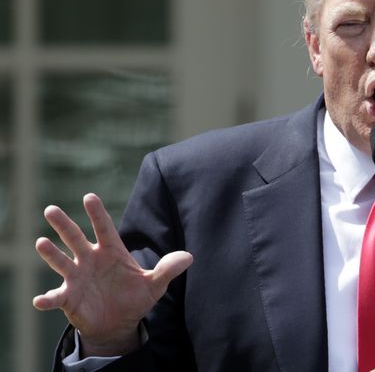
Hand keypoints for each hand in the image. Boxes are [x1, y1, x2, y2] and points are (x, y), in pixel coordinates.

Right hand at [32, 193, 192, 355]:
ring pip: (62, 261)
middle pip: (75, 239)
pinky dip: (47, 298)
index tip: (89, 197)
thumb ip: (168, 269)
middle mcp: (90, 260)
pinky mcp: (69, 298)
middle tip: (50, 209)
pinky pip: (56, 297)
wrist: (118, 323)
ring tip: (41, 242)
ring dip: (51, 253)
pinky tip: (40, 300)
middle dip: (64, 225)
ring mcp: (77, 278)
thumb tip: (189, 257)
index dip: (98, 214)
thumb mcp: (155, 285)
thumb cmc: (135, 298)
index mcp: (111, 252)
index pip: (105, 229)